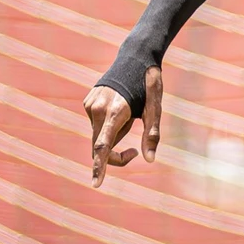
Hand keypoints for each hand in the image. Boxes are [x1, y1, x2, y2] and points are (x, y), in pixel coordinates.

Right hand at [83, 67, 162, 187]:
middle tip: (133, 152)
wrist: (134, 59)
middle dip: (115, 154)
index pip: (104, 146)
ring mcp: (90, 105)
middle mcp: (98, 109)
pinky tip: (119, 109)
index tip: (96, 184)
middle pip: (100, 146)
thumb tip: (150, 159)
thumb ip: (152, 135)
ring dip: (113, 136)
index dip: (100, 167)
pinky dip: (107, 126)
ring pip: (98, 135)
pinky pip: (96, 124)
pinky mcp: (87, 102)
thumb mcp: (156, 110)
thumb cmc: (149, 86)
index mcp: (115, 112)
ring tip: (128, 115)